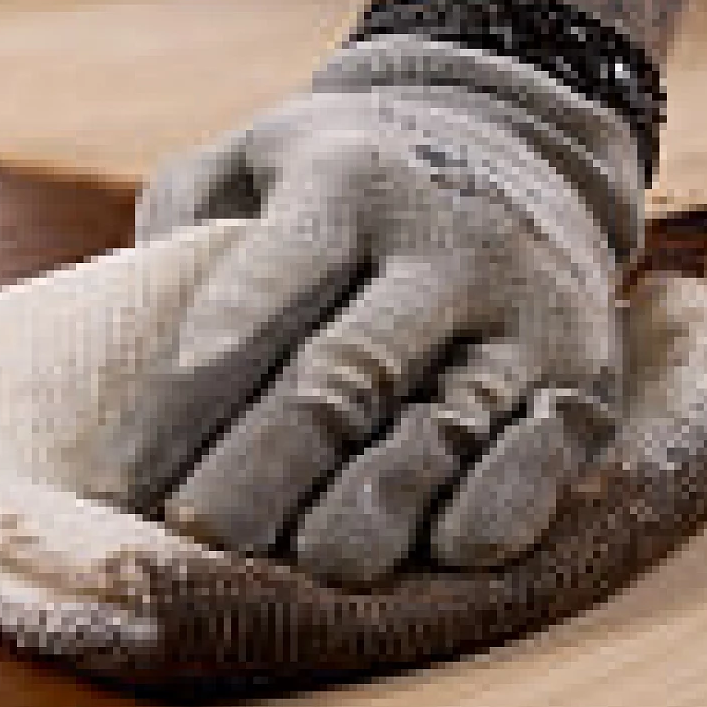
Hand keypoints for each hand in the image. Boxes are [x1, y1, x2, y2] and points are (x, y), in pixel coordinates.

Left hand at [90, 38, 644, 587]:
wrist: (522, 139)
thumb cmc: (346, 175)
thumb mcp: (259, 154)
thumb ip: (187, 223)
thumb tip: (127, 332)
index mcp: (346, 183)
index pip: (258, 293)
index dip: (189, 394)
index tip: (122, 481)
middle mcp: (445, 240)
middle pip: (349, 367)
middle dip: (272, 458)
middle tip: (204, 535)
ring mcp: (524, 306)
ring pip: (449, 416)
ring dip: (383, 498)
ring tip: (318, 567)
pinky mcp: (584, 368)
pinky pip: (546, 444)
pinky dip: (504, 499)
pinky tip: (452, 551)